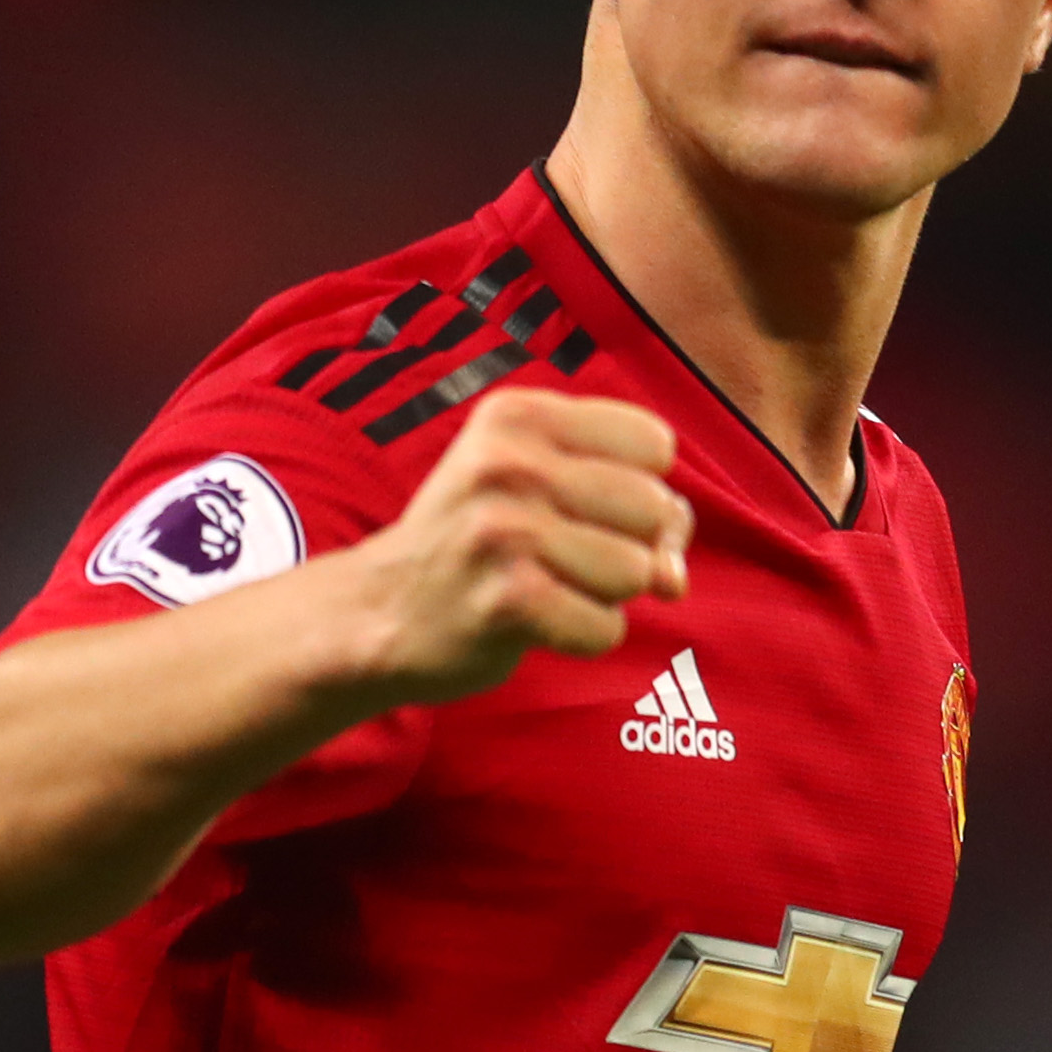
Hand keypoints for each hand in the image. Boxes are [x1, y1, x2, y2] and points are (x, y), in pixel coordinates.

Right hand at [342, 388, 693, 703]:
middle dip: (627, 545)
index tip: (587, 507)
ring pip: (637, 571)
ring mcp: (504, 530)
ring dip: (604, 594)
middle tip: (561, 555)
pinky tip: (536, 622)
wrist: (377, 612)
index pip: (654, 444)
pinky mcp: (507, 600)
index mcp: (520, 414)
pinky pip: (607, 627)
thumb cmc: (482, 543)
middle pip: (655, 508)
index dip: (641, 487)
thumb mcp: (546, 489)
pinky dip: (585, 637)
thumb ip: (636, 511)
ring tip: (545, 585)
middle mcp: (509, 461)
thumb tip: (674, 577)